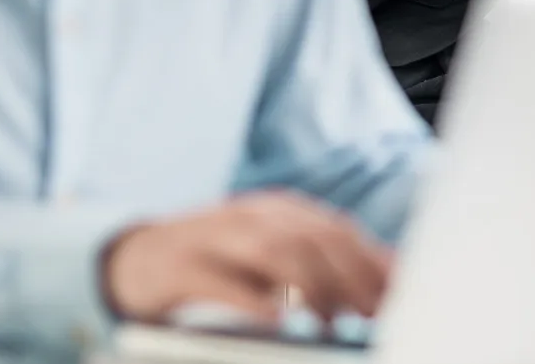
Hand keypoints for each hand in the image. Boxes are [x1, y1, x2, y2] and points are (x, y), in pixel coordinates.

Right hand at [101, 191, 392, 324]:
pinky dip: (253, 299)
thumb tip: (388, 278)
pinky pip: (222, 281)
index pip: (337, 230)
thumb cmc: (216, 264)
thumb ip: (323, 263)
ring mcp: (216, 237)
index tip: (400, 293)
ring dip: (310, 287)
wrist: (133, 260)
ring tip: (334, 322)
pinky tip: (277, 319)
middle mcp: (251, 216)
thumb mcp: (270, 256)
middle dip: (350, 275)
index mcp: (279, 211)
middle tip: (375, 313)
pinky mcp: (182, 266)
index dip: (372, 260)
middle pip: (312, 238)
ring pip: (274, 252)